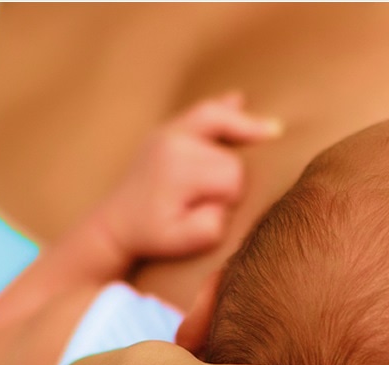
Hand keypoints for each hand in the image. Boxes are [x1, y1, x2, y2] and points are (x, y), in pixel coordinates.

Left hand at [93, 92, 281, 260]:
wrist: (115, 225)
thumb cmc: (152, 235)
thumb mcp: (182, 241)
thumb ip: (211, 226)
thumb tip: (225, 200)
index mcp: (179, 170)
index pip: (233, 176)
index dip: (231, 197)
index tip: (211, 211)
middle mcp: (174, 142)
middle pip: (230, 154)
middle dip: (231, 177)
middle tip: (208, 199)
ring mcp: (169, 131)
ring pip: (222, 123)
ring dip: (242, 131)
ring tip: (272, 130)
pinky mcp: (167, 130)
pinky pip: (201, 111)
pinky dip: (223, 107)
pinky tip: (239, 99)